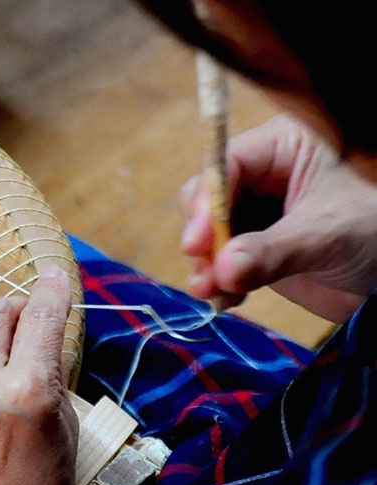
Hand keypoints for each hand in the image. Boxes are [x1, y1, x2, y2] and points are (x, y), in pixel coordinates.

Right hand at [179, 114, 376, 320]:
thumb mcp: (327, 234)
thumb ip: (271, 251)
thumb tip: (223, 269)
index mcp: (284, 148)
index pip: (225, 165)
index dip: (204, 203)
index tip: (196, 244)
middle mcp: (266, 175)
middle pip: (209, 200)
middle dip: (204, 240)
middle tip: (206, 275)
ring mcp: (260, 213)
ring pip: (212, 234)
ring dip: (208, 266)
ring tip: (213, 293)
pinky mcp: (260, 247)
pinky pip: (225, 261)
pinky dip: (221, 281)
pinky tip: (228, 299)